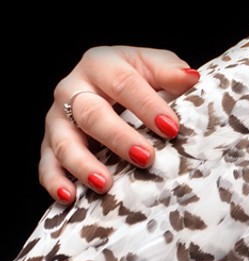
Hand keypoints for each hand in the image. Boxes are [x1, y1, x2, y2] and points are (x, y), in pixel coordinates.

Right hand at [40, 46, 200, 203]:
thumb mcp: (154, 66)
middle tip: (146, 157)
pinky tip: (70, 196)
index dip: (148, 106)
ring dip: (84, 165)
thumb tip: (190, 79)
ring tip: (105, 184)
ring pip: (64, 142)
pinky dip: (55, 181)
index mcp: (101, 63)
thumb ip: (171, 72)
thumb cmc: (136, 76)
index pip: (125, 84)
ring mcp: (57, 118)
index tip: (171, 128)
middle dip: (118, 138)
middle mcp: (72, 88)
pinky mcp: (49, 143)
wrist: (107, 83)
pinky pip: (46, 164)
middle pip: (91, 114)